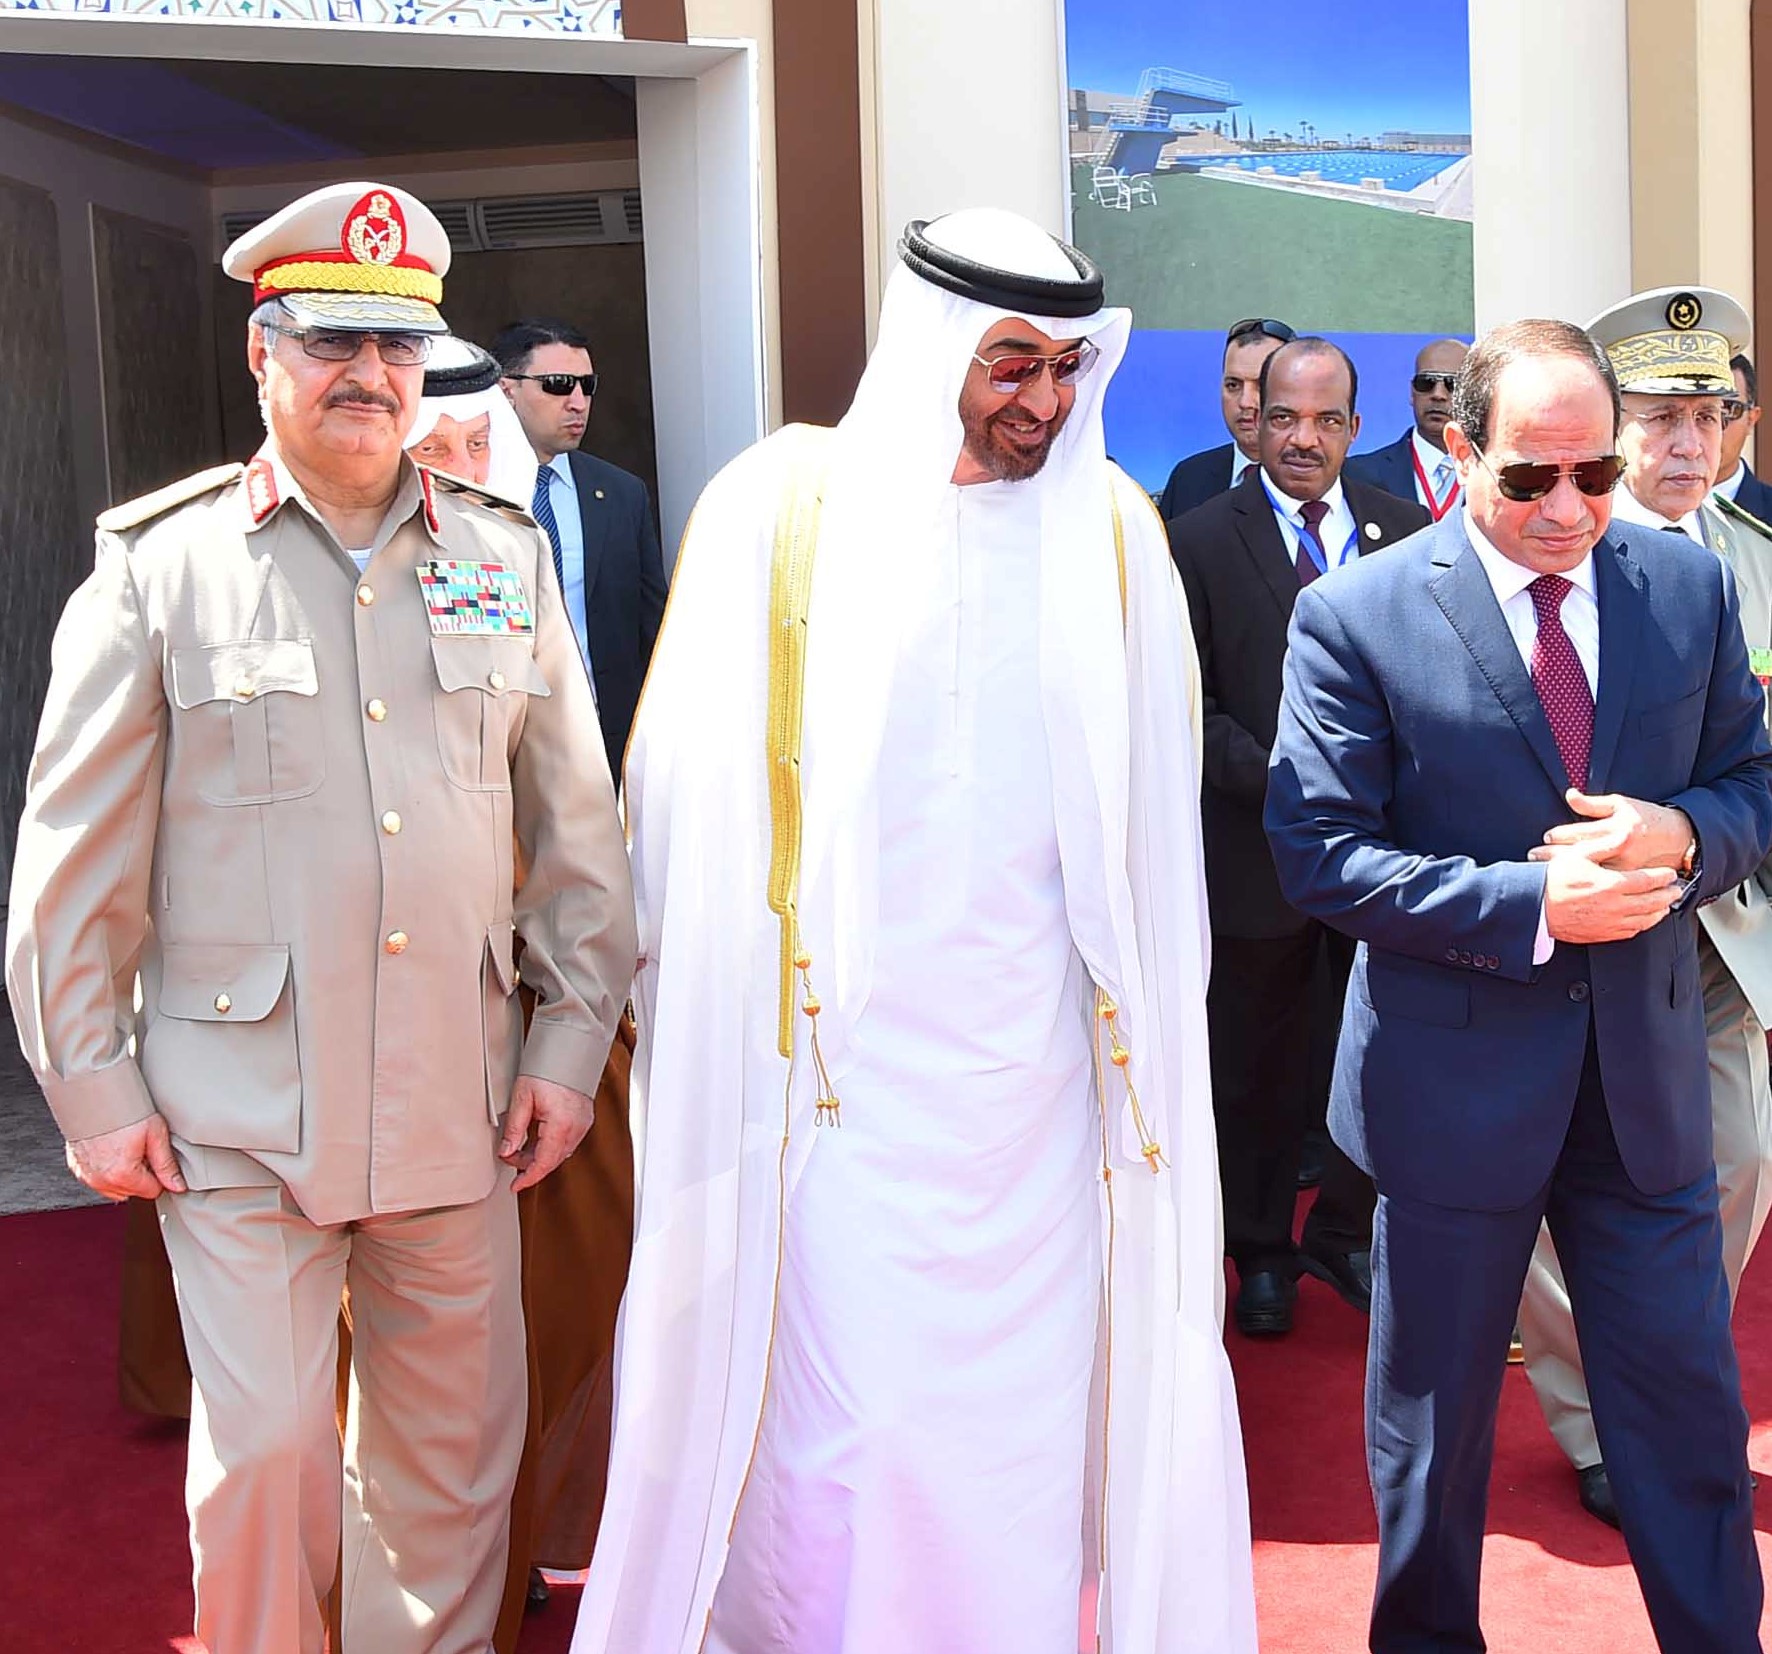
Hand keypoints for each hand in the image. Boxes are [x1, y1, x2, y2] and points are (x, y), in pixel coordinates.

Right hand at [66, 1113, 186, 1201]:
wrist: (93, 1093)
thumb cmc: (124, 1109)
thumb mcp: (155, 1134)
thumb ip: (166, 1164)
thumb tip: (177, 1185)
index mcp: (122, 1174)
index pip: (151, 1191)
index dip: (159, 1175)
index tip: (156, 1157)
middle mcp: (100, 1180)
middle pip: (133, 1191)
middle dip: (142, 1175)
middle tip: (141, 1149)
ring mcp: (86, 1175)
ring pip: (114, 1189)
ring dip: (124, 1175)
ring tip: (127, 1148)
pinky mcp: (76, 1167)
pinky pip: (98, 1180)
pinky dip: (107, 1170)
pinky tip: (112, 1150)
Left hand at [499, 1075, 594, 1192]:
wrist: (569, 1051)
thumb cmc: (547, 1070)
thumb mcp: (522, 1098)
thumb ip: (514, 1128)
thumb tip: (507, 1150)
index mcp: (560, 1126)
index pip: (544, 1163)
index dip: (529, 1178)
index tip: (516, 1186)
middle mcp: (576, 1128)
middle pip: (552, 1160)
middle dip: (529, 1164)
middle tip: (509, 1156)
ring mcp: (582, 1125)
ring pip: (559, 1152)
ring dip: (539, 1155)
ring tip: (520, 1147)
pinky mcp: (584, 1120)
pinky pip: (567, 1142)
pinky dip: (550, 1146)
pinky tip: (537, 1139)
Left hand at [1528, 790, 1693, 872]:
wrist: (1677, 840)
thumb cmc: (1645, 818)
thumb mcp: (1621, 805)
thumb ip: (1592, 804)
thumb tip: (1569, 794)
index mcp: (1617, 830)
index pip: (1581, 833)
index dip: (1560, 835)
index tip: (1544, 837)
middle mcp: (1620, 851)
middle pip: (1580, 855)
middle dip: (1553, 856)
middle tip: (1532, 856)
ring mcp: (1624, 870)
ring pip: (1588, 873)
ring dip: (1563, 872)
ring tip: (1541, 873)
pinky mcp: (1628, 883)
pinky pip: (1602, 886)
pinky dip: (1582, 885)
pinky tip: (1565, 886)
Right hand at [1542, 853, 1681, 943]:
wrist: (1533, 906)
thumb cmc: (1552, 879)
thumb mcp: (1579, 854)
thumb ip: (1608, 844)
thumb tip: (1627, 835)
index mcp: (1612, 884)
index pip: (1648, 880)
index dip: (1663, 876)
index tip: (1670, 873)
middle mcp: (1615, 906)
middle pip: (1653, 902)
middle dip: (1668, 895)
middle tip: (1676, 889)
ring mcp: (1610, 922)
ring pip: (1645, 919)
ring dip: (1659, 912)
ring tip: (1665, 906)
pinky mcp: (1602, 934)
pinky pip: (1631, 931)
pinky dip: (1643, 925)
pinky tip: (1644, 920)